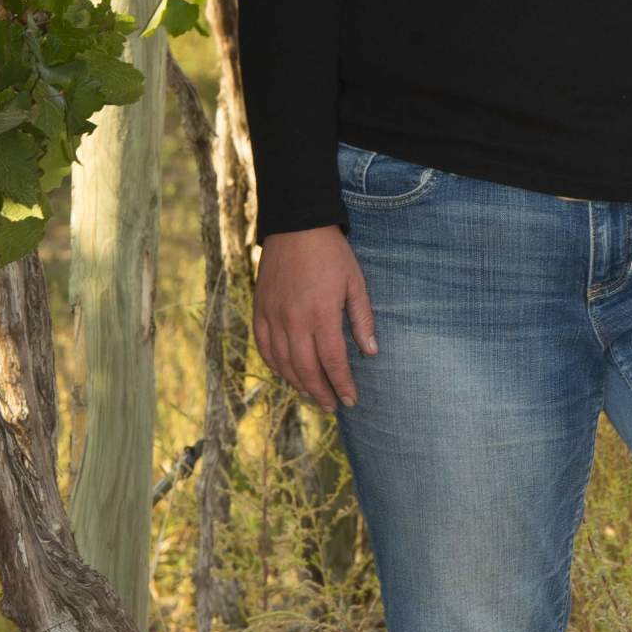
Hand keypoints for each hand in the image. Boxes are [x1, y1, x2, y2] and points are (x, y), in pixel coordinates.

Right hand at [252, 226, 377, 413]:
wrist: (296, 226)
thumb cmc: (331, 253)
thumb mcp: (355, 282)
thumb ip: (362, 319)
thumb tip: (370, 352)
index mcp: (321, 314)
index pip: (332, 362)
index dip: (342, 384)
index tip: (350, 400)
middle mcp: (294, 320)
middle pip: (306, 369)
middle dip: (321, 392)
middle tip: (332, 405)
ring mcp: (273, 316)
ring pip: (283, 363)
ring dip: (298, 383)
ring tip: (313, 394)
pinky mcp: (260, 310)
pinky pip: (264, 347)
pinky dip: (275, 365)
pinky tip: (287, 373)